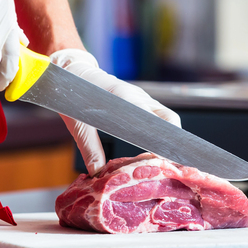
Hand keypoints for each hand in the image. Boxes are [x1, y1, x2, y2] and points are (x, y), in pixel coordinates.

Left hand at [51, 49, 180, 175]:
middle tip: (169, 160)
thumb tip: (97, 173)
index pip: (152, 121)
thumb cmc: (75, 97)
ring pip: (165, 115)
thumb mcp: (79, 126)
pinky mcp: (139, 98)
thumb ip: (90, 150)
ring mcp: (141, 96)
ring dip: (168, 134)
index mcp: (125, 99)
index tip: (163, 157)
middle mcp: (138, 96)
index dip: (160, 140)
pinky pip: (156, 113)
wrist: (73, 74)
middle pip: (168, 118)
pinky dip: (160, 128)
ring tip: (164, 156)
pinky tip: (153, 143)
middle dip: (173, 138)